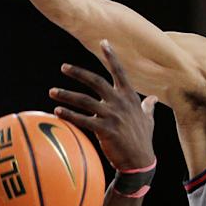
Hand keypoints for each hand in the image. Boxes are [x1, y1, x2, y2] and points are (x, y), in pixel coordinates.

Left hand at [50, 41, 156, 170]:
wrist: (140, 162)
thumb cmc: (143, 140)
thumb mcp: (148, 120)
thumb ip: (148, 107)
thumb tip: (154, 99)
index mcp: (130, 97)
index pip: (120, 72)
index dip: (112, 56)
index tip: (104, 42)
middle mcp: (120, 103)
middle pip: (96, 81)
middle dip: (78, 73)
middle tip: (64, 68)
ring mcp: (113, 116)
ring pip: (84, 101)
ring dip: (66, 95)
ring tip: (52, 92)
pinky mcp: (105, 130)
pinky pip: (83, 120)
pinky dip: (69, 115)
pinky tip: (57, 111)